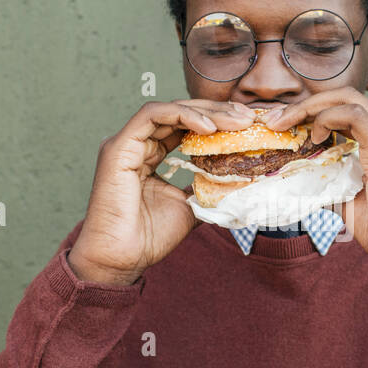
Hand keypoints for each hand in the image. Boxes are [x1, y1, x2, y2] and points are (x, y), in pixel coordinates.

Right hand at [69, 99, 254, 283]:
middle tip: (248, 117)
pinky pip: (152, 115)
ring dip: (205, 112)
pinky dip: (182, 115)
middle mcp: (138, 144)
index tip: (248, 126)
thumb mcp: (191, 207)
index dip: (218, 121)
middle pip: (181, 114)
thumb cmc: (150, 237)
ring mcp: (127, 143)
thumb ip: (207, 190)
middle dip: (217, 112)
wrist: (124, 257)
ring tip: (235, 121)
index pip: (186, 126)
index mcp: (151, 155)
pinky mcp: (119, 146)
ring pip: (170, 110)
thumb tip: (237, 183)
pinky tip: (209, 127)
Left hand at [265, 89, 367, 280]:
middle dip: (307, 104)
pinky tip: (314, 137)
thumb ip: (330, 176)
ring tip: (288, 126)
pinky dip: (328, 118)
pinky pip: (357, 116)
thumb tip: (296, 174)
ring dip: (312, 108)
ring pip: (350, 99)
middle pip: (347, 96)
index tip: (285, 124)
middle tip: (277, 121)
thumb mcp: (349, 196)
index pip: (349, 106)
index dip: (315, 108)